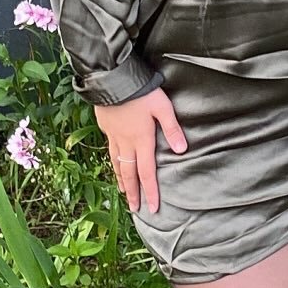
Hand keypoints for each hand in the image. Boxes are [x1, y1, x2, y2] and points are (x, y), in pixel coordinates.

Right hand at [94, 87, 187, 213]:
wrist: (112, 79)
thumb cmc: (141, 91)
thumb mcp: (162, 107)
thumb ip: (172, 128)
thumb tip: (182, 150)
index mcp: (142, 139)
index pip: (147, 172)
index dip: (150, 191)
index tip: (152, 208)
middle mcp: (126, 142)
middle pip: (130, 173)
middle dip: (133, 192)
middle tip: (135, 208)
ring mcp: (114, 135)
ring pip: (117, 163)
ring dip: (121, 180)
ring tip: (123, 191)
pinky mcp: (105, 127)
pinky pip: (110, 150)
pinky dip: (112, 162)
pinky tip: (113, 162)